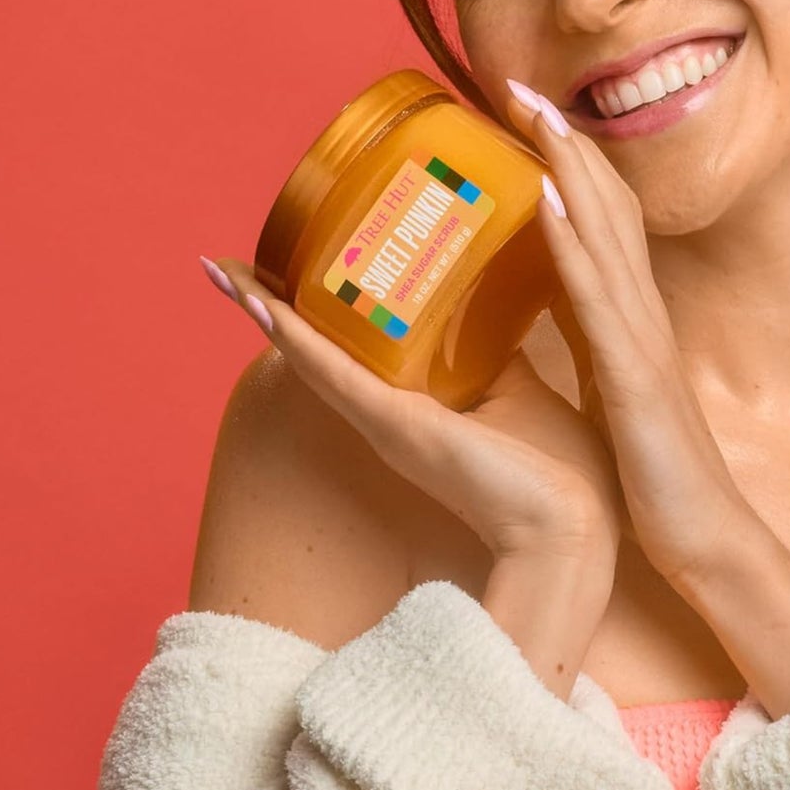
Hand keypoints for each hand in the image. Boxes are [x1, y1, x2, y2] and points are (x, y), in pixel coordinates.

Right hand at [199, 255, 623, 568]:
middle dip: (280, 306)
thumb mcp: (522, 392)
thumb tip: (499, 307)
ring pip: (311, 354)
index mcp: (422, 401)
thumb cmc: (556, 469)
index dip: (326, 308)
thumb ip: (498, 355)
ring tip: (223, 268)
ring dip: (267, 310)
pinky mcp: (389, 425)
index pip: (361, 343)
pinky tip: (253, 299)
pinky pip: (327, 370)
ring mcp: (383, 418)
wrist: (566, 527)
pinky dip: (291, 334)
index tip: (293, 267)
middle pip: (324, 348)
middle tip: (235, 263)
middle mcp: (390, 411)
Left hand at [502, 81, 753, 592]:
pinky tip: (547, 200)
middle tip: (519, 85)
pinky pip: (597, 297)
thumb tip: (537, 309)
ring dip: (571, 168)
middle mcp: (640, 313)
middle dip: (566, 142)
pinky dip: (573, 242)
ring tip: (532, 113)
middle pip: (607, 207)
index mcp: (629, 319)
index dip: (569, 165)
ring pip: (606, 234)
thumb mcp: (612, 390)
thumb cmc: (655, 472)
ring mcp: (642, 340)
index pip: (601, 222)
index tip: (526, 119)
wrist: (705, 537)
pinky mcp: (635, 377)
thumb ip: (586, 343)